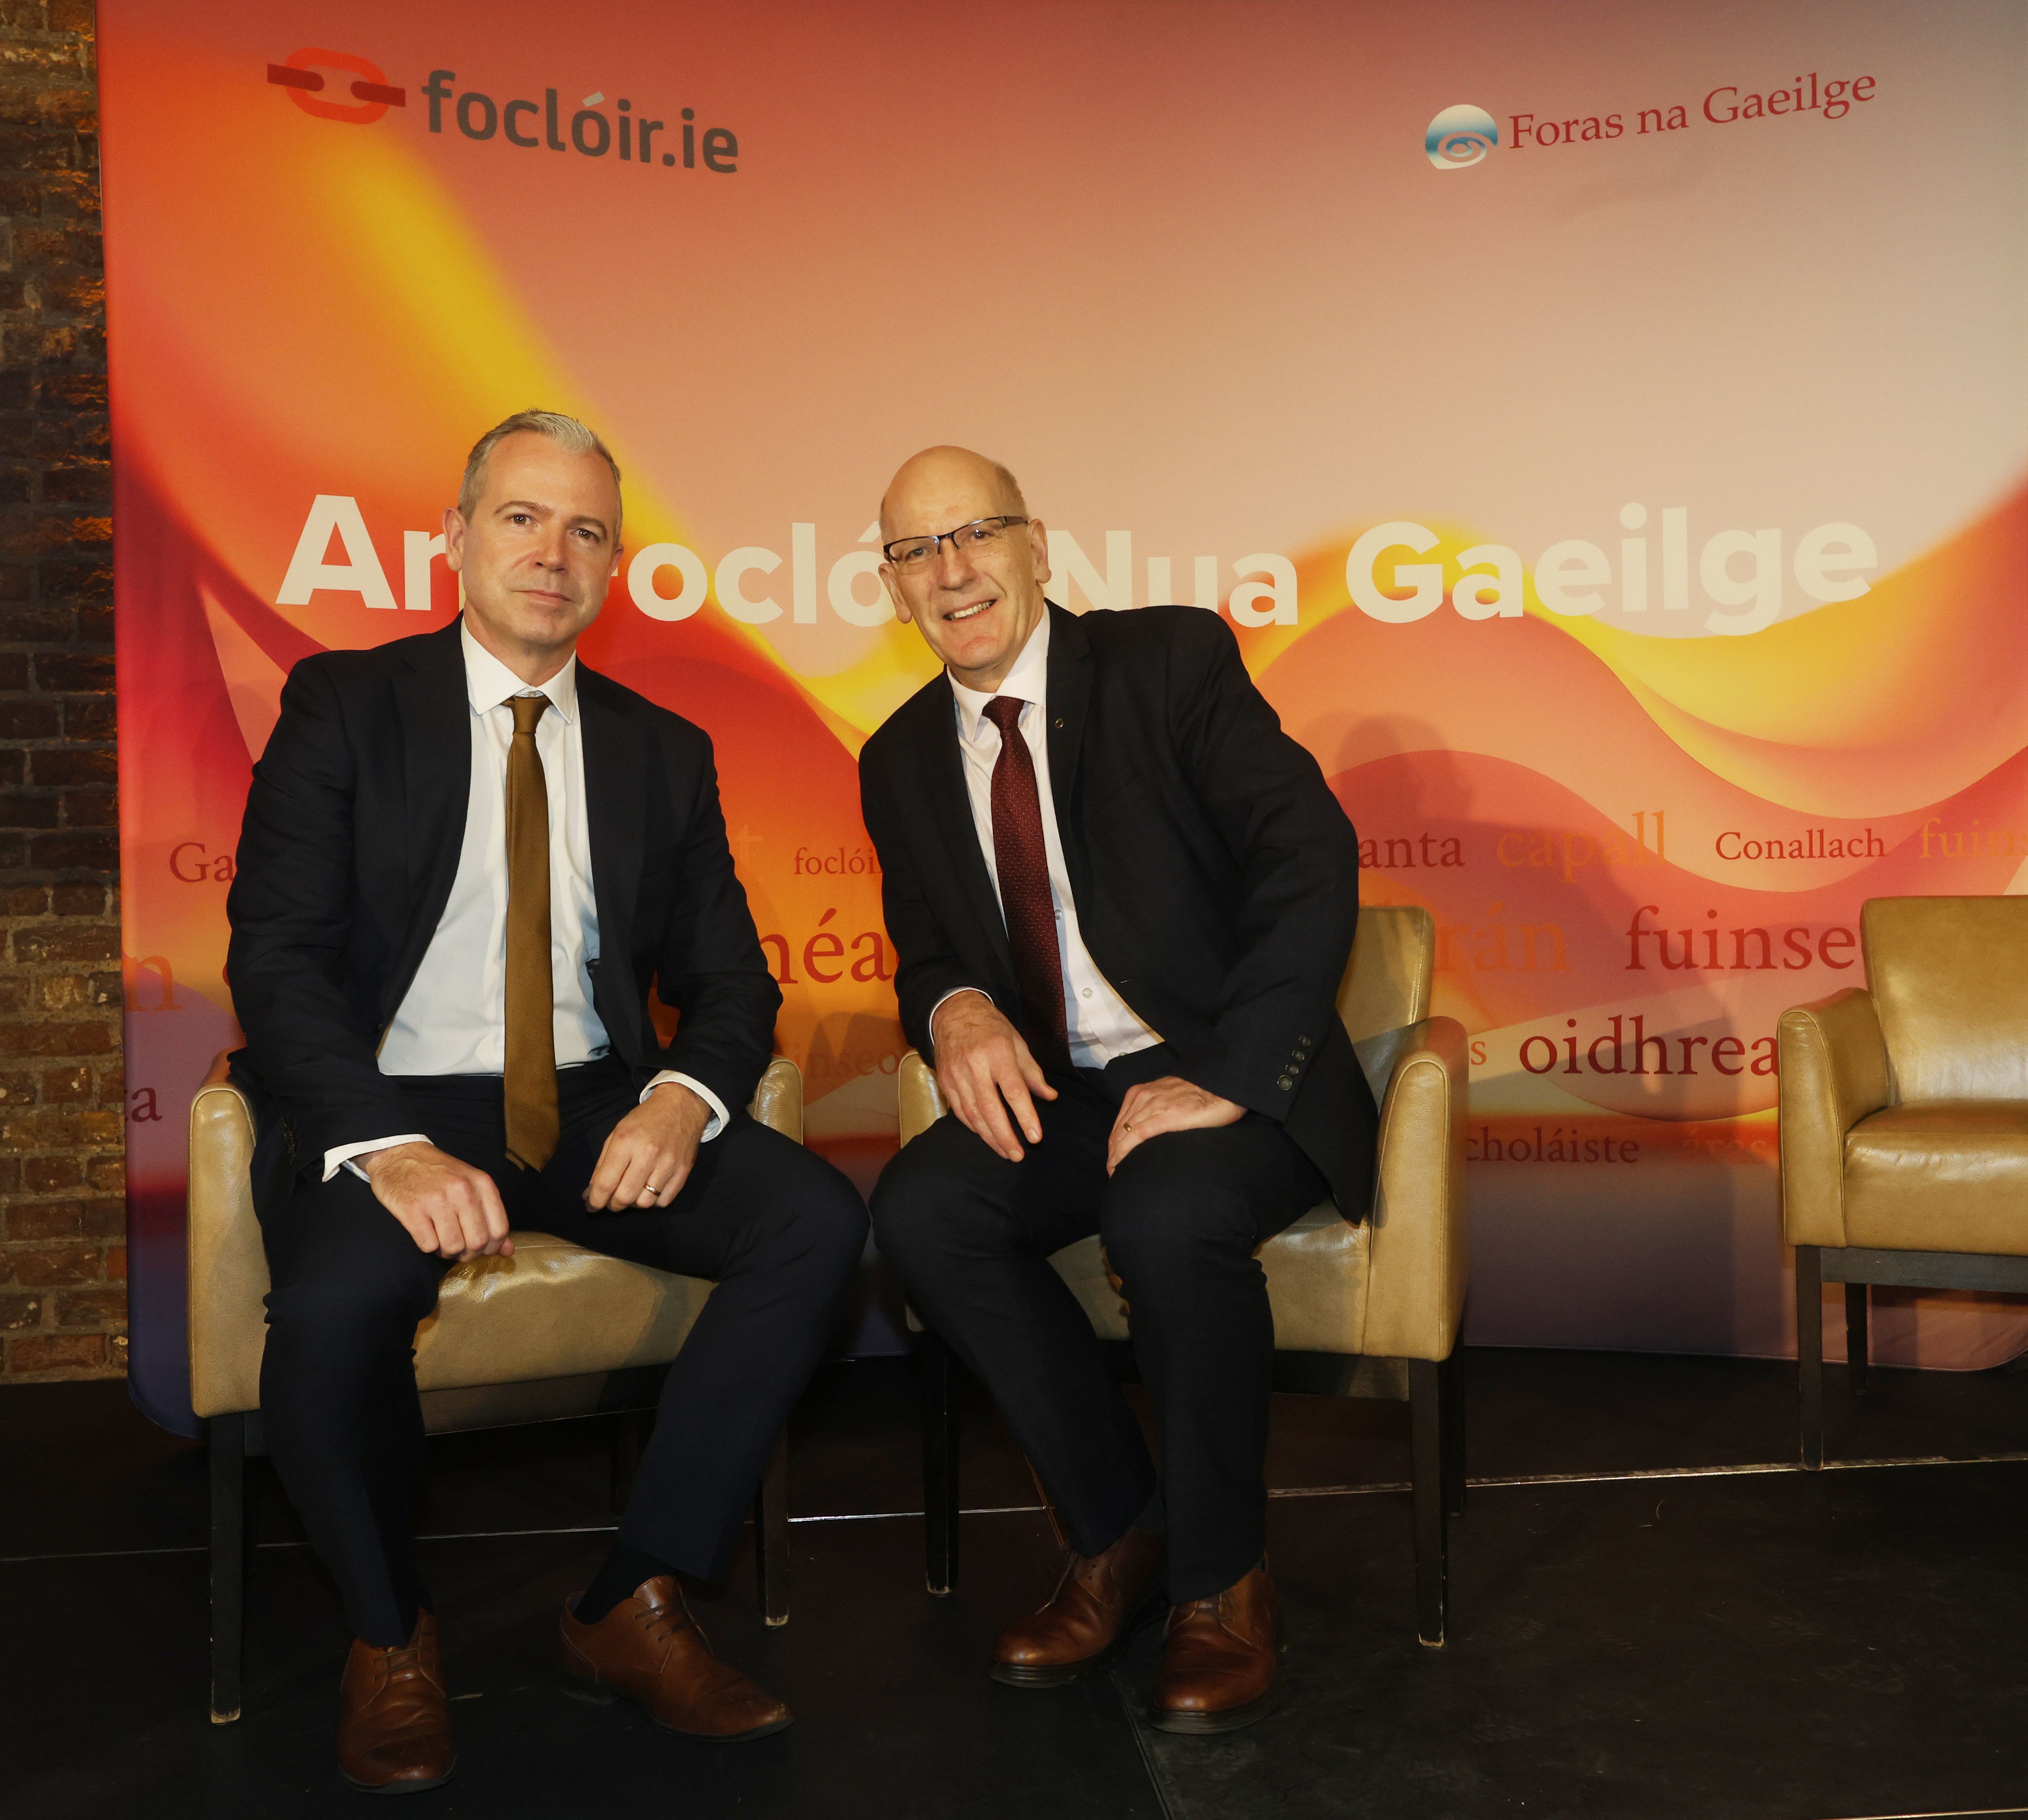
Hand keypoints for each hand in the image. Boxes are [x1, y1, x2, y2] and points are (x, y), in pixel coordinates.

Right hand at [360, 1142, 514, 1261]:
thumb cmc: (439, 1173)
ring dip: (447, 1252)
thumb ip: (491, 1216)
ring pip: (453, 1247)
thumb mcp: (471, 1185)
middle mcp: (462, 1191)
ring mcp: (436, 1200)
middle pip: (477, 1242)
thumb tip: (508, 1250)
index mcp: (481, 1184)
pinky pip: (428, 1246)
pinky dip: (428, 1246)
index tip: (482, 1249)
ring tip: (441, 1240)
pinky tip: (425, 1233)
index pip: (499, 1229)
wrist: (399, 1155)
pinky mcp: (412, 1210)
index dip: (493, 1247)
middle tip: (459, 1248)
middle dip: (469, 1253)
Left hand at [584, 1081, 710, 1210]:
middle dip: (613, 1205)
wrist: (681, 1106)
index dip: (594, 1201)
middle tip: (611, 1201)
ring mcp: (668, 1163)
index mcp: (626, 1141)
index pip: (605, 1183)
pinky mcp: (684, 1171)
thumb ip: (602, 1165)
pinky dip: (653, 1201)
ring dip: (633, 1204)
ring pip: (645, 1203)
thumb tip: (590, 1194)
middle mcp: (648, 1153)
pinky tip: (649, 1190)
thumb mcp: (616, 1134)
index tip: (591, 1206)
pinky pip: (664, 1201)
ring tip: (632, 1193)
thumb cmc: (644, 1120)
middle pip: (624, 1197)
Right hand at [932, 990, 1057, 1162]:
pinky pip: (959, 1110)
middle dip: (1005, 1136)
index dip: (1025, 1116)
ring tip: (1005, 1152)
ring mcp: (956, 1074)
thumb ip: (1033, 1073)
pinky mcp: (944, 1081)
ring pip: (972, 1114)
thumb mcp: (1018, 1043)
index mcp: (997, 1053)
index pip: (1014, 1091)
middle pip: (990, 1108)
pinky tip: (985, 1136)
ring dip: (989, 1137)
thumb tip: (1050, 1097)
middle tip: (1018, 1155)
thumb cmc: (992, 1028)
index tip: (1035, 1137)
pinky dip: (973, 1126)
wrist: (953, 1011)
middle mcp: (975, 1065)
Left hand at [1106, 1076, 1244, 1174]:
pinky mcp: (1164, 1116)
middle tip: (1113, 1172)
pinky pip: (1136, 1137)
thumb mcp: (1171, 1097)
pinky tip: (1119, 1166)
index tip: (1115, 1160)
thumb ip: (1157, 1109)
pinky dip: (1123, 1153)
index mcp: (1142, 1092)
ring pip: (1122, 1135)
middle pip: (1118, 1131)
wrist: (1224, 1084)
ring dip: (1115, 1157)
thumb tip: (1152, 1129)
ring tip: (1115, 1174)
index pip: (1120, 1123)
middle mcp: (1142, 1096)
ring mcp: (1152, 1105)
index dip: (1115, 1144)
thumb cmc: (1203, 1094)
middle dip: (1112, 1153)